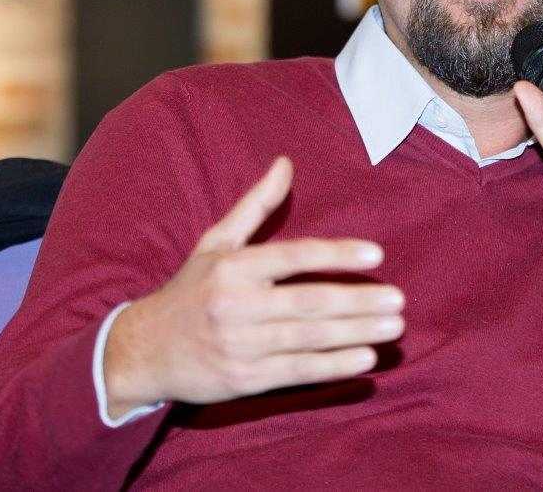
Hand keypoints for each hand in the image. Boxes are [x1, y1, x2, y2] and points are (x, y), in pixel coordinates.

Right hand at [104, 157, 403, 417]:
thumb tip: (286, 162)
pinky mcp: (245, 380)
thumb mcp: (216, 242)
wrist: (143, 351)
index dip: (336, 256)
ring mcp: (241, 346)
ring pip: (309, 338)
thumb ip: (256, 205)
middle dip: (358, 302)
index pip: (293, 257)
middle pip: (309, 303)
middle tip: (398, 299)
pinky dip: (333, 366)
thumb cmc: (190, 290)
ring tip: (393, 326)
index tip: (376, 255)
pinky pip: (298, 372)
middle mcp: (236, 306)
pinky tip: (365, 359)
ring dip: (356, 333)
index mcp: (233, 268)